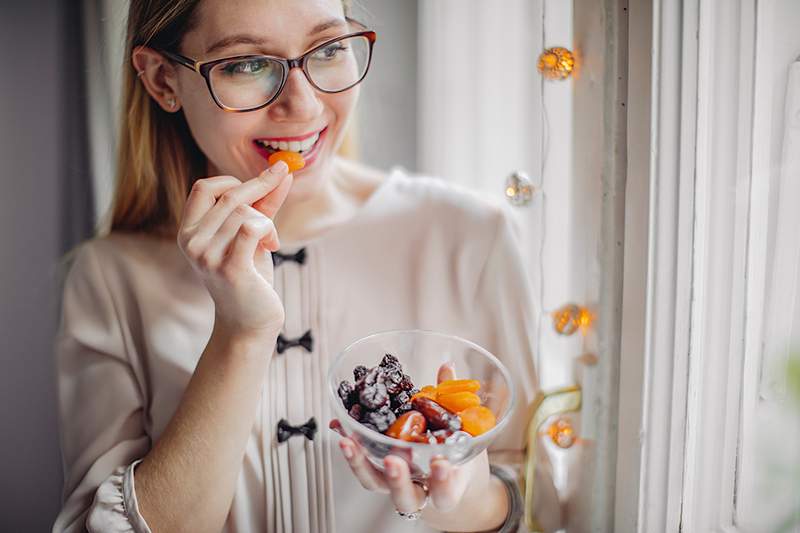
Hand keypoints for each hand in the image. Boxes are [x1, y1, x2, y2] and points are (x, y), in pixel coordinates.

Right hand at [177, 161, 292, 341]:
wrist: (249, 321)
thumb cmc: (250, 275)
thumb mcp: (251, 234)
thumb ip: (264, 203)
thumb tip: (283, 170)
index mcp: (188, 231)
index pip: (204, 187)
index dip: (234, 180)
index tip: (262, 183)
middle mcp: (192, 243)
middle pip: (230, 196)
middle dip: (261, 193)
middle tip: (281, 195)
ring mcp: (207, 256)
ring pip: (245, 213)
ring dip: (268, 222)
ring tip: (271, 241)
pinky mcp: (229, 269)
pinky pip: (251, 228)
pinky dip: (268, 229)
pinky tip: (272, 245)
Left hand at [332, 363, 500, 529]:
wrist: (447, 474)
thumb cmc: (455, 453)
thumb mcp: (463, 431)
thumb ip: (453, 402)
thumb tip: (447, 365)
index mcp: (446, 487)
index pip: (446, 493)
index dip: (443, 481)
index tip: (439, 463)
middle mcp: (418, 489)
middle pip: (405, 497)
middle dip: (397, 479)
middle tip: (392, 461)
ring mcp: (394, 483)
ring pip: (375, 483)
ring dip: (360, 464)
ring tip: (349, 441)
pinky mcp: (377, 471)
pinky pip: (361, 463)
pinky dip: (350, 447)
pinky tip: (340, 427)